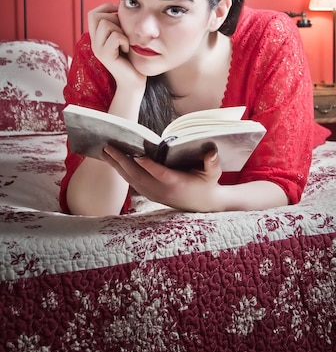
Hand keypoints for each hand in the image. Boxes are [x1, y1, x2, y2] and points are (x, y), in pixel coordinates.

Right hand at [88, 3, 144, 88]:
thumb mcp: (124, 35)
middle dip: (114, 19)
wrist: (134, 80)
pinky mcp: (105, 56)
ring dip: (120, 30)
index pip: (93, 13)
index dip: (106, 8)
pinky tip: (126, 49)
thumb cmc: (132, 57)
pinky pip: (115, 36)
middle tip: (123, 32)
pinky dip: (125, 40)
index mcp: (97, 37)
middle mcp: (94, 42)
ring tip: (125, 43)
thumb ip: (118, 23)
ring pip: (105, 24)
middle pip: (96, 16)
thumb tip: (119, 5)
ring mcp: (98, 49)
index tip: (119, 14)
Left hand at [103, 145, 223, 212]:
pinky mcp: (150, 194)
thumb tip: (212, 151)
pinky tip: (113, 162)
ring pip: (132, 180)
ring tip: (105, 152)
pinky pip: (132, 183)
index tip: (138, 156)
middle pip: (138, 176)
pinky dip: (121, 172)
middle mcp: (162, 190)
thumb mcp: (214, 172)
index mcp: (177, 183)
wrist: (203, 204)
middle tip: (109, 147)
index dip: (149, 166)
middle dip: (122, 161)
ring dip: (117, 166)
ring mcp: (154, 194)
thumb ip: (212, 162)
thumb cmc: (208, 183)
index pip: (161, 174)